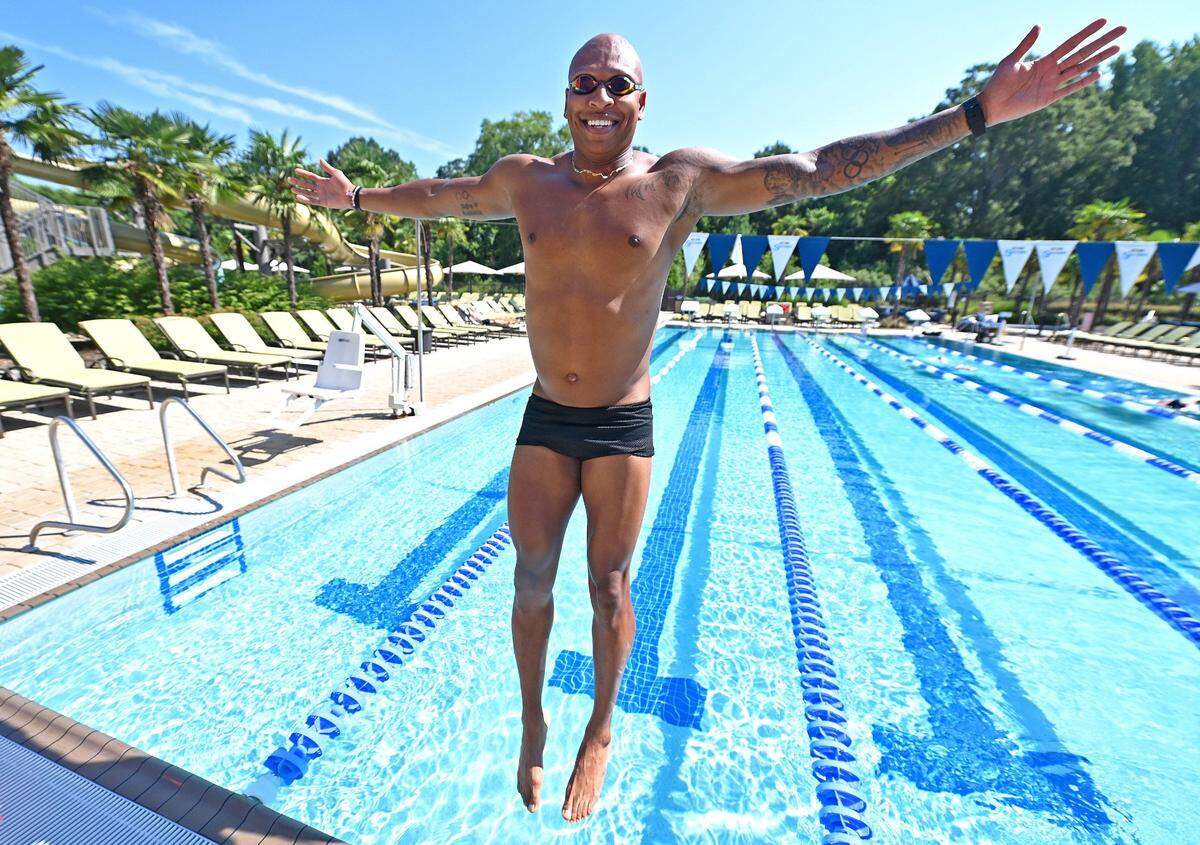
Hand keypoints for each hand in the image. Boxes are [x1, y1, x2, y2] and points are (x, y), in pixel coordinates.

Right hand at [289, 159, 354, 208]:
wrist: (350, 195)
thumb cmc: (345, 184)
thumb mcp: (336, 173)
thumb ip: (327, 167)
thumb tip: (319, 159)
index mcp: (323, 181)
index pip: (311, 177)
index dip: (303, 173)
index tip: (295, 170)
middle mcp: (321, 188)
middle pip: (307, 185)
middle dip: (298, 182)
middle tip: (289, 180)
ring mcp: (322, 196)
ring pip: (308, 193)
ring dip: (300, 191)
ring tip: (291, 189)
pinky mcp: (323, 202)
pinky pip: (312, 201)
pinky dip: (305, 199)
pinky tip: (298, 197)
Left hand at [978, 19, 1124, 125]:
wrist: (991, 105)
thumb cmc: (997, 82)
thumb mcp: (1011, 60)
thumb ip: (1026, 44)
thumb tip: (1040, 25)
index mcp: (1044, 60)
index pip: (1072, 43)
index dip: (1087, 32)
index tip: (1103, 20)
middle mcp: (1052, 71)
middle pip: (1083, 53)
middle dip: (1102, 42)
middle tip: (1122, 30)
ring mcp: (1052, 85)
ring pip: (1081, 69)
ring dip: (1099, 58)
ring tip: (1117, 48)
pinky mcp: (1049, 99)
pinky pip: (1069, 89)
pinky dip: (1083, 82)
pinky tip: (1098, 74)